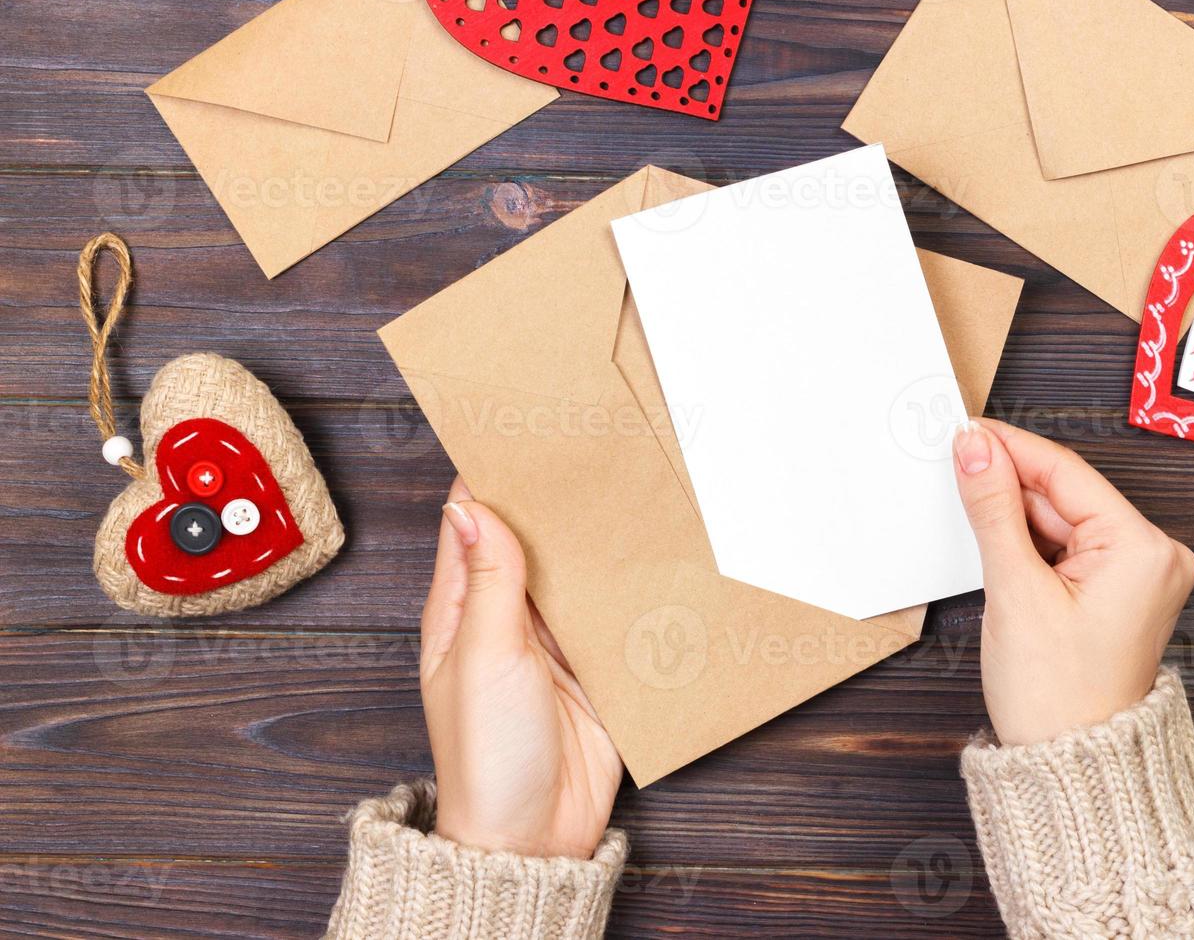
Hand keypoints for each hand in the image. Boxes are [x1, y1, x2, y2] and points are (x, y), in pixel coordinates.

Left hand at [422, 477, 622, 858]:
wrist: (536, 837)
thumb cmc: (487, 757)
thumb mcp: (485, 656)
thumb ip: (489, 582)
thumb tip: (472, 505)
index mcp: (462, 609)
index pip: (472, 524)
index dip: (492, 477)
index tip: (521, 433)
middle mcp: (507, 619)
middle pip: (532, 542)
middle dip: (556, 501)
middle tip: (591, 450)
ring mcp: (553, 643)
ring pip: (578, 572)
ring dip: (598, 542)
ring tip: (628, 490)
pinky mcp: (596, 667)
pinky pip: (615, 614)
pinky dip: (631, 589)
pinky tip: (654, 558)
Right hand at [953, 419, 1193, 746]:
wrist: (1072, 767)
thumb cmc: (1057, 695)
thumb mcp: (1015, 589)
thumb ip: (993, 509)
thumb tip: (975, 449)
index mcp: (1144, 549)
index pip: (1066, 474)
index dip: (1010, 448)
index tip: (966, 430)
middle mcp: (1153, 557)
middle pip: (1065, 496)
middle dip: (1008, 482)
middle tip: (953, 461)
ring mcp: (1138, 578)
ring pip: (1061, 522)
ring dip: (1014, 514)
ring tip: (967, 503)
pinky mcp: (1116, 596)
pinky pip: (1067, 550)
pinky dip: (1028, 543)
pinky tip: (993, 537)